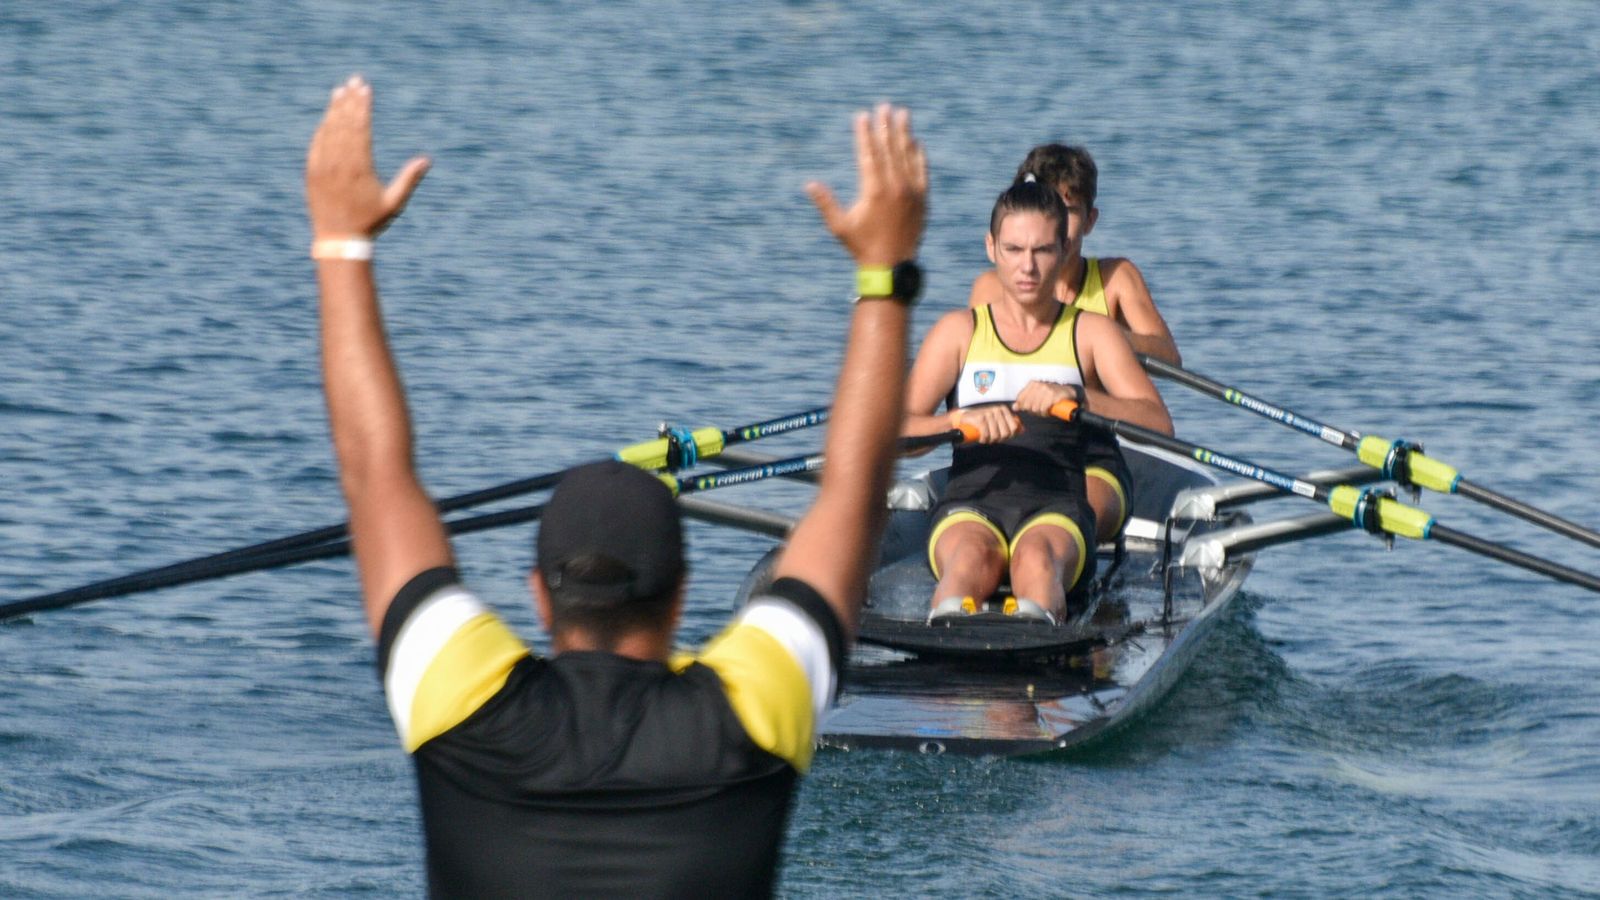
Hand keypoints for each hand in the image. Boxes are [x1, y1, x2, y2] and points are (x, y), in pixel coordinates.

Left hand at [306, 75, 430, 239]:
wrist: (338, 239)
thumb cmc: (370, 222)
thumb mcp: (394, 203)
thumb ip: (409, 179)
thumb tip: (427, 160)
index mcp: (359, 167)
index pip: (360, 127)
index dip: (363, 106)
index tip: (366, 89)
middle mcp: (339, 162)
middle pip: (344, 122)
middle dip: (350, 100)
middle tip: (355, 80)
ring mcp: (323, 165)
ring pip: (329, 129)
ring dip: (336, 108)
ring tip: (341, 90)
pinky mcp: (312, 170)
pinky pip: (317, 141)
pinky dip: (324, 126)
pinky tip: (329, 116)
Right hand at [806, 104, 926, 266]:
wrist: (892, 266)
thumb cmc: (861, 247)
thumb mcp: (840, 226)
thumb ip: (826, 203)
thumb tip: (809, 184)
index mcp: (873, 190)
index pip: (868, 153)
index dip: (865, 133)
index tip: (862, 116)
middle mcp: (894, 187)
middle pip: (889, 148)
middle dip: (885, 125)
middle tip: (883, 106)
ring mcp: (911, 192)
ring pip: (907, 155)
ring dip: (904, 133)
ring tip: (902, 113)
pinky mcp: (922, 199)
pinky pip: (921, 170)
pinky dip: (918, 155)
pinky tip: (916, 142)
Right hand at [952, 405, 1021, 443]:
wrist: (966, 417)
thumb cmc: (983, 420)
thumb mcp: (998, 420)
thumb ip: (1010, 424)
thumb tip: (1023, 430)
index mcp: (1003, 410)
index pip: (1013, 427)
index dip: (1008, 435)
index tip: (1001, 437)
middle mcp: (997, 410)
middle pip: (1005, 433)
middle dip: (999, 439)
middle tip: (992, 439)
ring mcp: (989, 414)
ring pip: (995, 435)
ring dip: (990, 440)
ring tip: (986, 438)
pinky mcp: (980, 419)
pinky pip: (986, 435)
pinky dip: (984, 440)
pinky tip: (981, 439)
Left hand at [1012, 381, 1082, 417]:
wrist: (1066, 392)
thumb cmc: (1050, 395)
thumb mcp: (1036, 396)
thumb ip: (1024, 401)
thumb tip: (1014, 407)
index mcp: (1032, 384)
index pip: (1020, 398)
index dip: (1023, 406)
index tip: (1029, 408)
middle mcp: (1038, 385)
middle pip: (1027, 405)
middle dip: (1032, 410)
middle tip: (1039, 410)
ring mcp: (1045, 389)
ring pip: (1035, 408)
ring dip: (1039, 412)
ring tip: (1044, 410)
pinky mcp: (1052, 395)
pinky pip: (1043, 408)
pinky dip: (1045, 413)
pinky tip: (1047, 411)